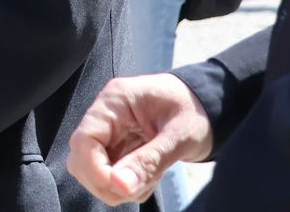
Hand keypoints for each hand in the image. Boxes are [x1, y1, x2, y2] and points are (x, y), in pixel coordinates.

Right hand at [66, 74, 214, 205]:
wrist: (209, 106)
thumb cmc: (195, 112)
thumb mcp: (179, 136)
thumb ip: (149, 161)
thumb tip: (120, 186)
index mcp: (115, 101)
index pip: (84, 140)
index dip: (95, 169)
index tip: (122, 188)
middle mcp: (105, 115)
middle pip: (81, 157)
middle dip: (106, 181)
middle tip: (140, 186)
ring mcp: (109, 132)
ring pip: (91, 169)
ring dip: (117, 186)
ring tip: (150, 178)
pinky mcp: (117, 146)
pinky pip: (109, 173)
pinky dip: (126, 185)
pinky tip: (149, 176)